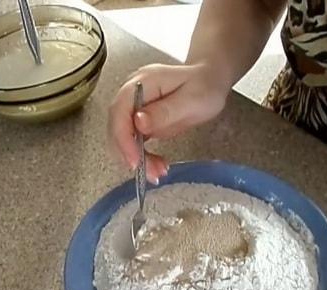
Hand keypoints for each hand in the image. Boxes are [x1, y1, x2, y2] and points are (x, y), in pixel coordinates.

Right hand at [108, 63, 229, 182]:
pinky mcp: (139, 118)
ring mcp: (134, 106)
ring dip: (136, 158)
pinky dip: (142, 156)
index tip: (134, 161)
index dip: (123, 138)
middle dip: (129, 154)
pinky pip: (133, 140)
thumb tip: (138, 122)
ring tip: (157, 172)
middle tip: (151, 173)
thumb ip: (164, 111)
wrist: (209, 80)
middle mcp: (131, 93)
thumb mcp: (191, 100)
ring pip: (123, 137)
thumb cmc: (204, 86)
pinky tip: (156, 165)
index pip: (120, 111)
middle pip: (117, 126)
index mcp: (142, 82)